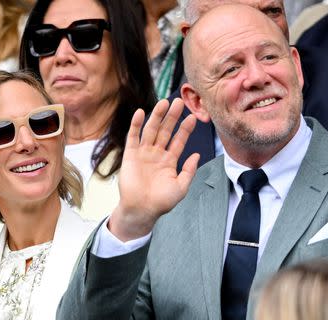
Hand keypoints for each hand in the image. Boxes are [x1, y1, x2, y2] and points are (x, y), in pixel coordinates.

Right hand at [109, 98, 198, 240]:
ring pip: (151, 130)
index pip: (179, 141)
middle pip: (166, 131)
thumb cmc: (161, 202)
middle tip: (179, 102)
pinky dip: (136, 125)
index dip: (185, 129)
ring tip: (164, 102)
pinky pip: (133, 137)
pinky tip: (140, 113)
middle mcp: (157, 154)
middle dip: (172, 117)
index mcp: (169, 161)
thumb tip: (197, 155)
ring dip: (157, 116)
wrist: (142, 210)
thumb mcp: (181, 187)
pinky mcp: (130, 155)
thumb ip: (189, 171)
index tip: (193, 117)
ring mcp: (143, 153)